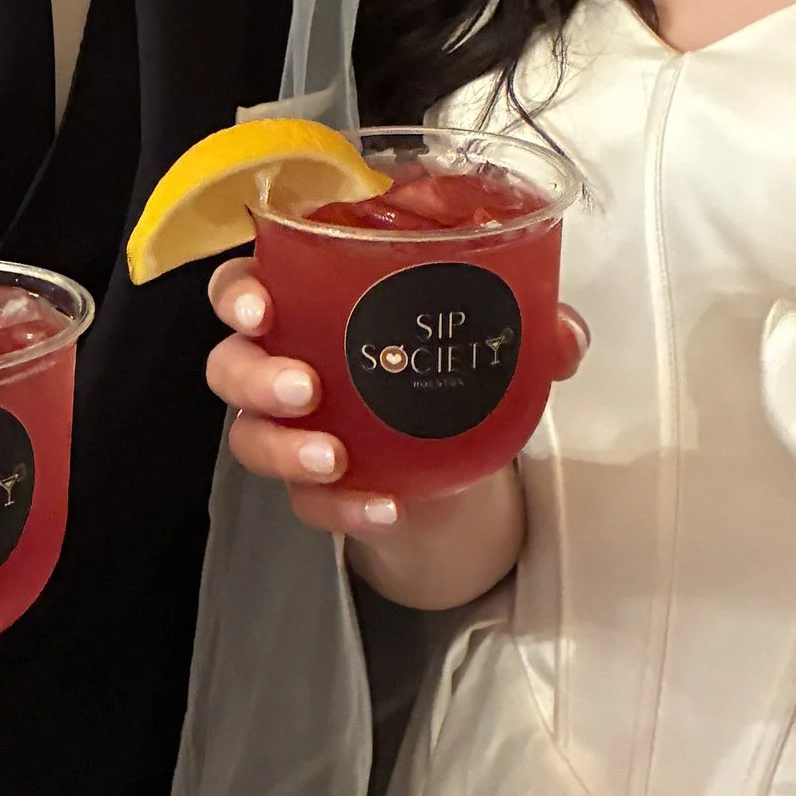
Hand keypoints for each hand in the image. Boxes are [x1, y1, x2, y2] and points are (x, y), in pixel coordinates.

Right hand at [201, 255, 584, 607]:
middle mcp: (285, 363)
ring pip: (249, 438)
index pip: (244, 286)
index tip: (259, 306)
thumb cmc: (445, 369)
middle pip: (229, 364)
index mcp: (310, 303)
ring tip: (335, 457)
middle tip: (305, 388)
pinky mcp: (314, 489)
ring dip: (285, 448)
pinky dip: (342, 507)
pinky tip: (382, 509)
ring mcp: (292, 431)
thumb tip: (565, 335)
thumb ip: (530, 329)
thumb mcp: (488, 339)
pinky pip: (307, 503)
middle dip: (255, 376)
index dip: (236, 293)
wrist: (459, 457)